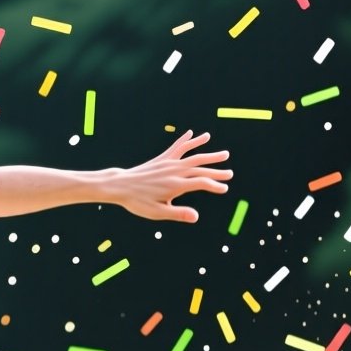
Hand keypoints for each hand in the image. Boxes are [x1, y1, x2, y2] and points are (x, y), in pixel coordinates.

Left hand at [112, 130, 232, 223]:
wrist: (119, 186)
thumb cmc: (137, 202)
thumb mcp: (157, 212)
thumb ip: (178, 214)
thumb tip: (196, 217)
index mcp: (175, 185)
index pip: (201, 183)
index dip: (214, 185)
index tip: (224, 189)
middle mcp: (173, 171)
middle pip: (200, 169)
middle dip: (216, 171)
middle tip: (230, 174)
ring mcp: (168, 163)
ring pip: (193, 156)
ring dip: (208, 154)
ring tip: (224, 154)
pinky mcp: (161, 159)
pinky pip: (176, 147)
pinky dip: (186, 140)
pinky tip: (193, 133)